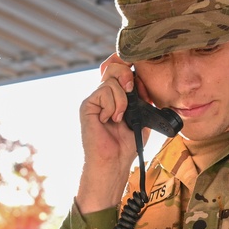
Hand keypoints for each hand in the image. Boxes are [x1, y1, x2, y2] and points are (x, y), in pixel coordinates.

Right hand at [74, 54, 147, 212]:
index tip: (138, 80)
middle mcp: (104, 96)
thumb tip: (140, 80)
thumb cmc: (127, 144)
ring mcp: (95, 100)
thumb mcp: (141, 116)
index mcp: (116, 96)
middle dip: (126, 75)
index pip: (120, 70)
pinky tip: (110, 120)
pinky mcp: (87, 106)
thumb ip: (141, 98)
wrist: (115, 161)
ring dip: (122, 100)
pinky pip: (103, 92)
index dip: (129, 68)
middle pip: (112, 67)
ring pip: (110, 81)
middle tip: (132, 90)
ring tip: (120, 118)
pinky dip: (113, 106)